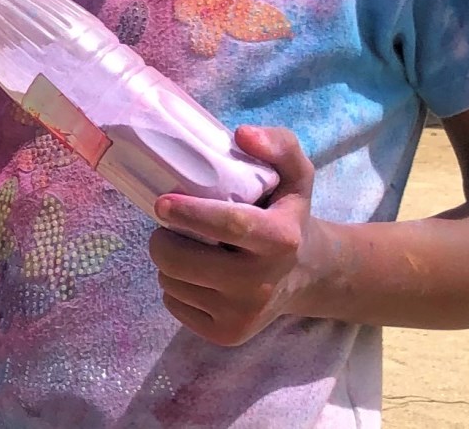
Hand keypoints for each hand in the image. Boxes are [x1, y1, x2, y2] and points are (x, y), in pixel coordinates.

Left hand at [147, 126, 330, 346]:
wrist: (307, 275)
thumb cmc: (289, 214)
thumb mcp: (296, 174)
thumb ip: (279, 144)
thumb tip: (242, 134)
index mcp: (280, 239)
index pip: (229, 226)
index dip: (189, 214)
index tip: (161, 203)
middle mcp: (262, 283)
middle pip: (183, 261)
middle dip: (163, 238)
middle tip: (169, 223)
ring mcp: (244, 315)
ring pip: (172, 282)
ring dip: (169, 260)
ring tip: (189, 247)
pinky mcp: (227, 335)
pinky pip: (175, 305)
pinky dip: (175, 285)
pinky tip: (197, 273)